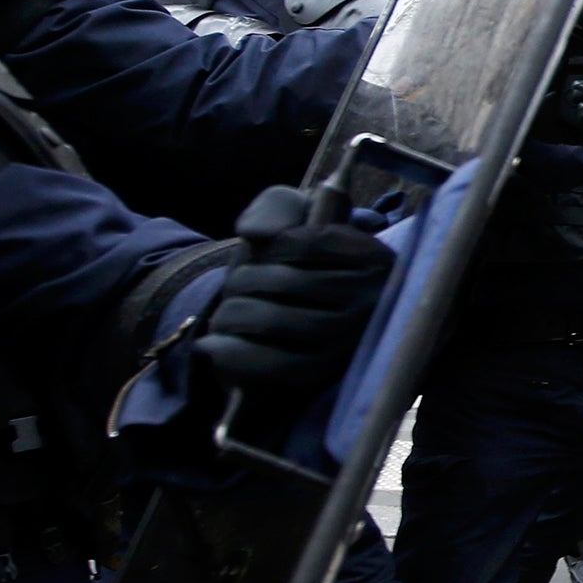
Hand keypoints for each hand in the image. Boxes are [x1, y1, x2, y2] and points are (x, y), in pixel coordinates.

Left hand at [194, 185, 394, 397]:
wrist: (292, 330)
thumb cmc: (291, 269)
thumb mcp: (290, 222)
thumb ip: (276, 207)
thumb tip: (255, 234)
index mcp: (370, 258)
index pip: (307, 243)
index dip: (268, 248)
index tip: (258, 256)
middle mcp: (371, 301)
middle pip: (286, 282)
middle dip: (242, 281)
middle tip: (229, 291)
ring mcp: (350, 342)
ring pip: (274, 320)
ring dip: (232, 315)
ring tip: (220, 319)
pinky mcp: (325, 376)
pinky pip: (273, 363)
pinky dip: (233, 353)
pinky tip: (211, 348)